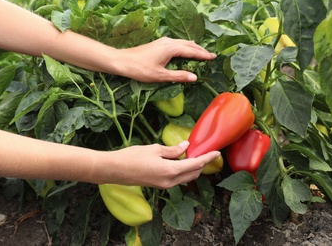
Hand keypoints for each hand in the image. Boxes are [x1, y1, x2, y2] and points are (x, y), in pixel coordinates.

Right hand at [102, 141, 220, 188]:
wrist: (114, 170)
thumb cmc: (132, 157)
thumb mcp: (154, 149)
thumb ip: (172, 150)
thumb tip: (185, 146)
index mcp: (170, 171)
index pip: (195, 164)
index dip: (207, 158)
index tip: (217, 152)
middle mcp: (170, 181)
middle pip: (193, 174)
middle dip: (202, 164)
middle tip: (206, 152)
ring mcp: (164, 185)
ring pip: (186, 178)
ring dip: (192, 168)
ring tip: (194, 154)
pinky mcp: (159, 185)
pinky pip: (177, 179)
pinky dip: (183, 171)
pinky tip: (180, 161)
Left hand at [115, 37, 216, 82]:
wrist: (122, 61)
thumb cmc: (140, 69)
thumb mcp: (160, 76)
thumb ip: (178, 76)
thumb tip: (194, 77)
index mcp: (171, 48)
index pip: (191, 51)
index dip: (203, 55)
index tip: (213, 57)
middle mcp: (169, 42)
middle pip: (189, 44)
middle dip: (200, 50)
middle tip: (211, 55)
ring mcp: (163, 41)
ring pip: (183, 42)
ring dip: (193, 47)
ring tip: (201, 52)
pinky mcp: (159, 44)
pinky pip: (177, 43)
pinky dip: (185, 46)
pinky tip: (185, 48)